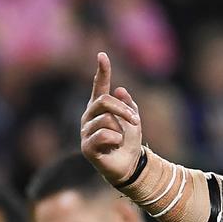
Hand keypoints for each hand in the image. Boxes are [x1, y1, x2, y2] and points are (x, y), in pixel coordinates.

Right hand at [81, 52, 142, 183]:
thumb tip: (119, 90)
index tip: (102, 55)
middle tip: (135, 121)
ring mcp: (86, 132)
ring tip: (120, 140)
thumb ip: (128, 104)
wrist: (130, 166)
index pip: (99, 86)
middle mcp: (89, 117)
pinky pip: (105, 135)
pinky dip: (116, 141)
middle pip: (104, 101)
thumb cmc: (129, 142)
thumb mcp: (133, 120)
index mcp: (100, 108)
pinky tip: (113, 148)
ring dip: (121, 130)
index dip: (102, 71)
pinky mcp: (87, 147)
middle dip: (123, 110)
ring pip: (107, 120)